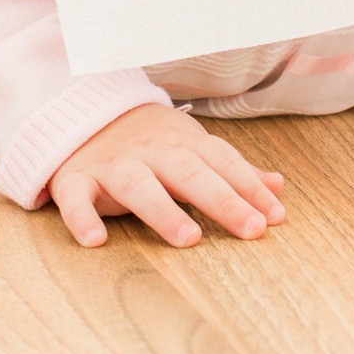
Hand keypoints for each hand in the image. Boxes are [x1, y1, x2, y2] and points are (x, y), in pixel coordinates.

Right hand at [48, 102, 285, 247]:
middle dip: (222, 200)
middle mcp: (152, 152)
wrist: (83, 113)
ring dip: (163, 210)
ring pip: (138, 184)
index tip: (276, 216)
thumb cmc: (150, 142)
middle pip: (189, 172)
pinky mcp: (76, 179)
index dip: (250, 187)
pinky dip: (82, 216)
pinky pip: (76, 197)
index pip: (222, 162)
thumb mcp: (192, 148)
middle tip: (252, 229)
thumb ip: (232, 172)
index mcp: (183, 144)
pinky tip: (95, 239)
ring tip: (188, 238)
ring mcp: (113, 165)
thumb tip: (278, 187)